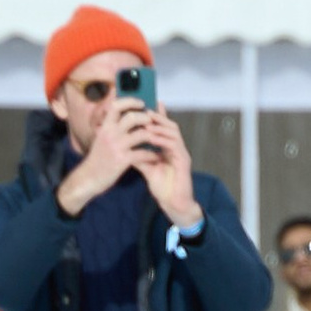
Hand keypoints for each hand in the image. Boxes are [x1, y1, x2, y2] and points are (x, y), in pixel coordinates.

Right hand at [56, 99, 146, 216]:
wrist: (88, 178)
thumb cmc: (98, 159)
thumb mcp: (101, 139)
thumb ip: (112, 128)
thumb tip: (127, 118)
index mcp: (105, 127)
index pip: (116, 106)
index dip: (130, 101)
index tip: (141, 103)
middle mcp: (110, 134)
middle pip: (132, 117)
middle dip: (146, 117)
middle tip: (153, 122)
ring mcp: (116, 146)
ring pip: (140, 134)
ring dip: (153, 135)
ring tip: (158, 139)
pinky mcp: (122, 160)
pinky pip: (142, 153)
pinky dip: (152, 154)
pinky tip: (156, 156)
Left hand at [126, 109, 201, 231]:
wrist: (173, 204)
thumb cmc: (163, 188)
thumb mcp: (147, 169)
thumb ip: (139, 157)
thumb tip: (126, 146)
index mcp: (169, 149)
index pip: (163, 129)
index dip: (156, 117)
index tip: (145, 106)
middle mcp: (177, 149)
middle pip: (170, 126)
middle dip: (158, 117)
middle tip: (145, 110)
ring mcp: (182, 154)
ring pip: (174, 133)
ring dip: (160, 126)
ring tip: (147, 120)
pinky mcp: (184, 162)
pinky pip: (175, 146)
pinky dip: (164, 140)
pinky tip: (153, 137)